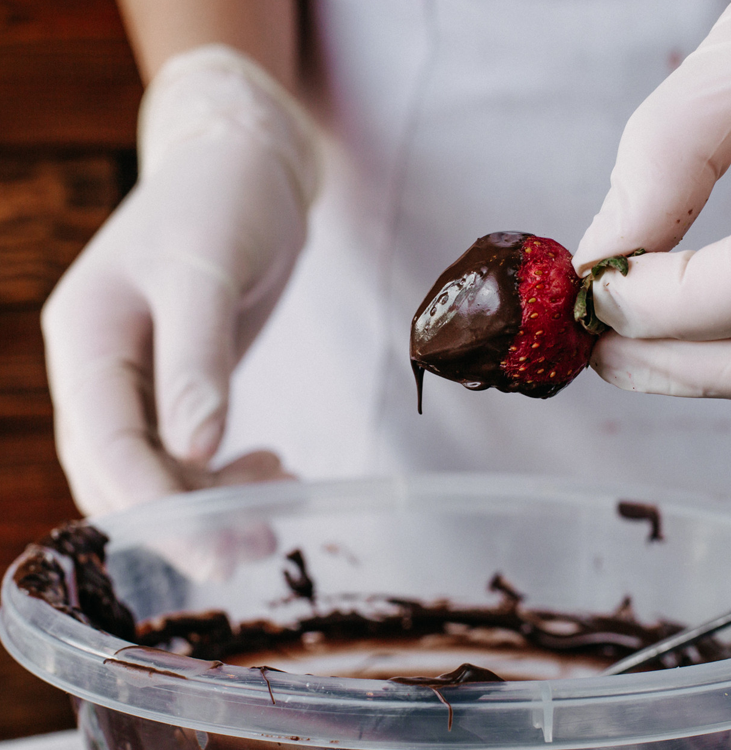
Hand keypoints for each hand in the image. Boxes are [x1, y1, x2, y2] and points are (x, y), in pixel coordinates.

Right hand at [42, 46, 317, 515]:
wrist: (242, 165)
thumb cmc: (221, 202)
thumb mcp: (205, 272)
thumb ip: (197, 360)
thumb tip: (195, 452)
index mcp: (87, 339)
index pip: (107, 446)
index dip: (156, 508)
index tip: (214, 552)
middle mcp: (99, 366)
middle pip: (124, 473)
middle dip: (188, 519)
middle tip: (260, 546)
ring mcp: (134, 376)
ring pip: (158, 470)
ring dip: (213, 502)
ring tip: (282, 510)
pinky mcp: (175, 380)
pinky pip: (186, 448)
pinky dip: (226, 472)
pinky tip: (275, 469)